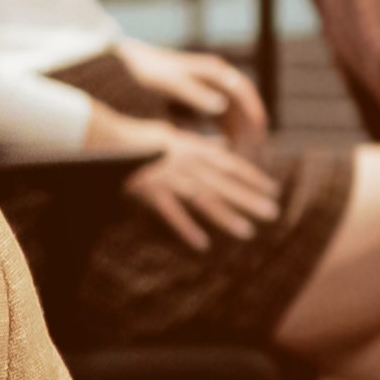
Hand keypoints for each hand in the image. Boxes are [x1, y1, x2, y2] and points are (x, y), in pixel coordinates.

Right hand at [91, 112, 283, 251]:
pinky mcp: (150, 191)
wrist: (105, 137)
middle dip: (250, 198)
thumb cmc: (136, 138)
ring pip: (204, 199)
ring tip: (248, 231)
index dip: (252, 177)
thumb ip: (197, 144)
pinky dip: (187, 228)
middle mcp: (186, 163)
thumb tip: (219, 144)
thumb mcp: (172, 135)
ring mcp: (169, 178)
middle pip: (223, 184)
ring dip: (227, 215)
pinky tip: (202, 244)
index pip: (230, 164)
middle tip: (274, 213)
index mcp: (192, 149)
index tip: (273, 189)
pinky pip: (172, 213)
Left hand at [105, 40, 266, 147]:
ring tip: (244, 160)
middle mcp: (217, 80)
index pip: (244, 93)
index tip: (259, 137)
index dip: (253, 114)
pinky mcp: (198, 103)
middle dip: (251, 130)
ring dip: (240, 136)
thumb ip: (193, 93)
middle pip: (243, 107)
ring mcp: (209, 91)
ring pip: (233, 117)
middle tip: (256, 155)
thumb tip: (221, 106)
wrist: (123, 64)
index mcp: (214, 72)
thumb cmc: (145, 72)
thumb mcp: (167, 82)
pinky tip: (225, 155)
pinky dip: (225, 136)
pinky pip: (220, 122)